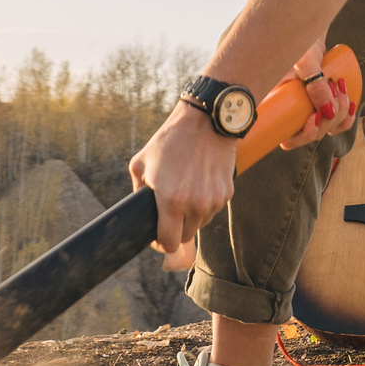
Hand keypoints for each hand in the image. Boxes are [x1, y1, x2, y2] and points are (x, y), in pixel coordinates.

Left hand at [129, 101, 237, 267]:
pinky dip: (205, 204)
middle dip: (175, 229)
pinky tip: (199, 183)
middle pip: (185, 237)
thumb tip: (138, 213)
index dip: (160, 243)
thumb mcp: (141, 163)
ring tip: (185, 191)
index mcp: (171, 200)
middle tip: (170, 212)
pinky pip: (213, 210)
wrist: (205, 122)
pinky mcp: (227, 193)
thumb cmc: (169, 141)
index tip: (157, 236)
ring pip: (200, 224)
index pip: (168, 243)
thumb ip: (137, 192)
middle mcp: (195, 204)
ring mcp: (213, 200)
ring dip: (191, 216)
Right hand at [281, 43, 358, 150]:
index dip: (303, 135)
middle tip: (334, 89)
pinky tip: (351, 103)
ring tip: (341, 86)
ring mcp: (309, 110)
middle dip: (329, 118)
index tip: (315, 117)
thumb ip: (314, 85)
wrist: (311, 35)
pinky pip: (338, 121)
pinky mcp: (322, 104)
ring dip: (341, 114)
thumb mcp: (305, 63)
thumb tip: (328, 113)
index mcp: (279, 107)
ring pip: (327, 128)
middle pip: (312, 134)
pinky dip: (347, 116)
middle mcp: (293, 112)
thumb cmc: (301, 45)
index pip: (287, 138)